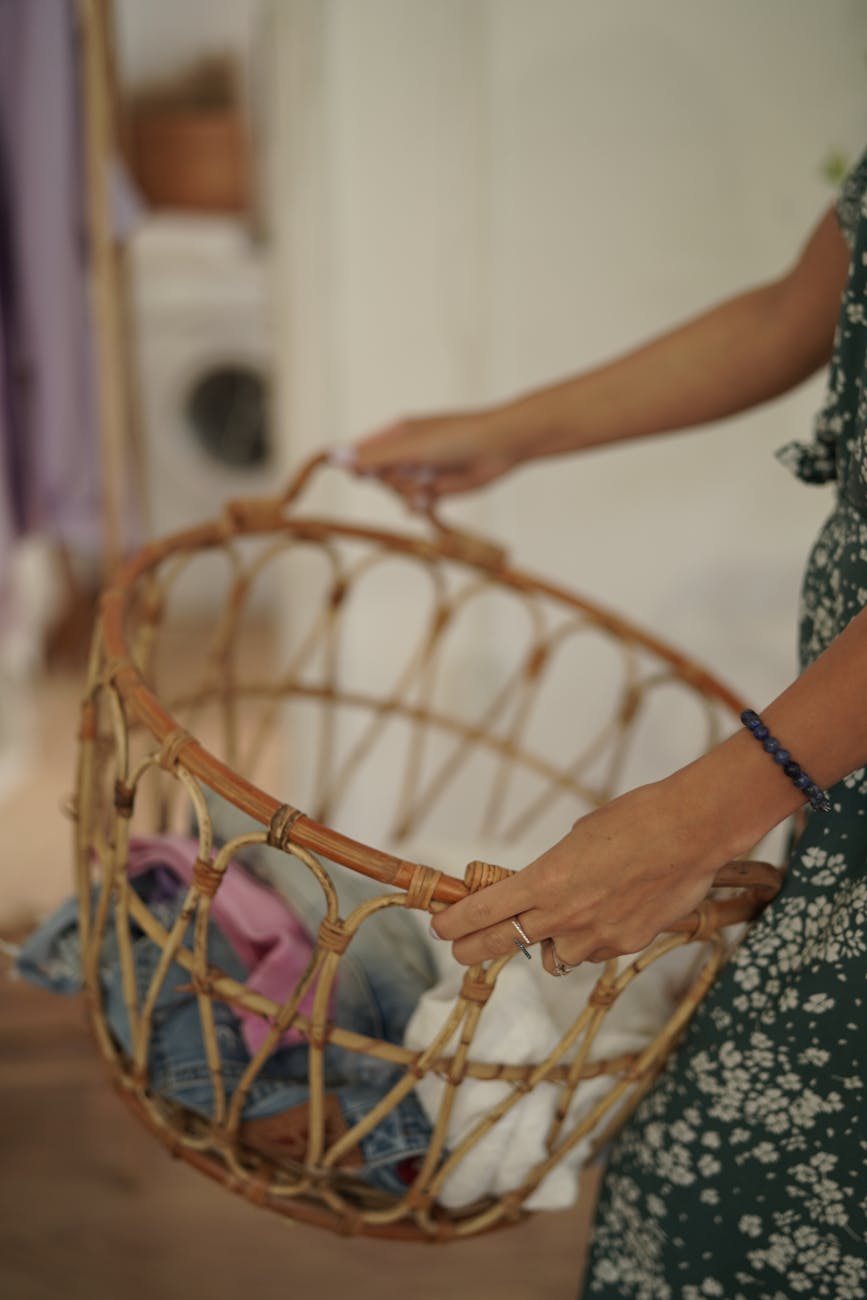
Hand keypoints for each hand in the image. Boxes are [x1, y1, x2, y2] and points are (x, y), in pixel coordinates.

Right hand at [344, 409, 527, 505]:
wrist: (498, 448)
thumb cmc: (454, 437)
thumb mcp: (409, 447)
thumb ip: (372, 457)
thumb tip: (333, 456)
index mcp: (396, 434)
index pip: (362, 454)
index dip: (358, 467)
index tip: (358, 476)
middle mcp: (406, 453)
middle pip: (378, 479)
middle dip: (391, 480)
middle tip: (411, 471)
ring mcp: (421, 473)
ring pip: (397, 494)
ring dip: (410, 492)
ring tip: (430, 481)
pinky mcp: (437, 491)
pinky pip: (415, 505)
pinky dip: (420, 505)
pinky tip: (432, 496)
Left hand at [431, 782, 726, 972]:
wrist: (691, 831)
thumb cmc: (635, 819)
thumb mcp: (579, 837)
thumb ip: (555, 871)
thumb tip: (544, 889)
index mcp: (545, 879)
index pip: (484, 911)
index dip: (456, 923)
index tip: (439, 927)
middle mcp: (564, 915)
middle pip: (502, 944)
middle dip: (475, 949)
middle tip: (460, 950)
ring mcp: (596, 936)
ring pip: (556, 956)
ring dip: (551, 944)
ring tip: (558, 925)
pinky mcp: (626, 945)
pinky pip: (596, 953)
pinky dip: (593, 942)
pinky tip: (608, 917)